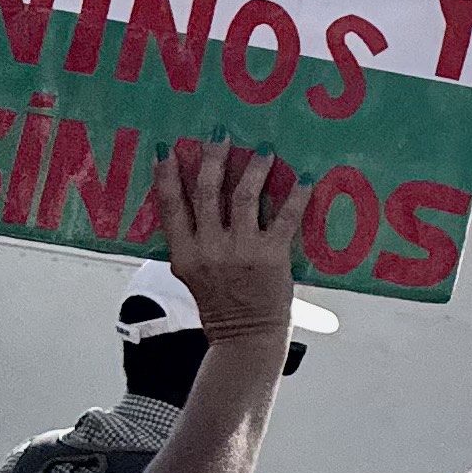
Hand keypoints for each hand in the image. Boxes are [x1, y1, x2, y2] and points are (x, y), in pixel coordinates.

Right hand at [152, 137, 301, 338]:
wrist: (246, 338)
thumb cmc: (219, 305)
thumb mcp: (191, 274)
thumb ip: (190, 242)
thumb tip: (190, 202)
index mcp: (185, 254)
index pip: (171, 206)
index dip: (167, 176)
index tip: (168, 148)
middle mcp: (210, 248)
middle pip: (208, 191)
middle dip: (214, 158)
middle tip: (221, 134)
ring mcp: (241, 250)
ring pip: (245, 195)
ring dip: (255, 168)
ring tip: (263, 149)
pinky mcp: (272, 254)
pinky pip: (285, 217)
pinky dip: (295, 195)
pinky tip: (304, 177)